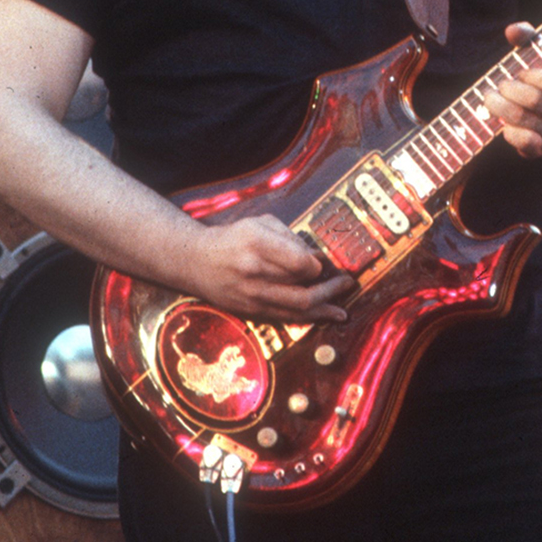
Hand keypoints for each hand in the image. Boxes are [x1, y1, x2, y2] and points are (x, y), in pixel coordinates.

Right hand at [184, 215, 352, 323]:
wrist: (195, 261)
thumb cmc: (232, 238)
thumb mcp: (259, 223)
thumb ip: (290, 237)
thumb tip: (320, 258)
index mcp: (255, 242)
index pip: (300, 262)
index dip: (318, 265)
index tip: (324, 263)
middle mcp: (253, 271)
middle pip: (303, 289)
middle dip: (331, 289)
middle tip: (346, 283)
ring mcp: (251, 295)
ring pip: (298, 309)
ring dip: (326, 308)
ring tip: (343, 306)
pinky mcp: (250, 311)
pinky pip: (287, 318)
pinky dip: (310, 318)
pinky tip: (327, 315)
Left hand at [483, 22, 541, 158]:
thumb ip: (536, 37)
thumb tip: (513, 31)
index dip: (535, 76)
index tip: (522, 72)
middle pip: (536, 103)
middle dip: (511, 90)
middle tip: (501, 84)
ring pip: (526, 125)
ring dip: (501, 109)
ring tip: (490, 97)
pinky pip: (528, 148)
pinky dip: (510, 135)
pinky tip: (502, 123)